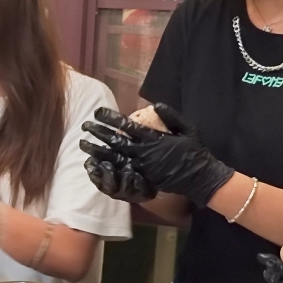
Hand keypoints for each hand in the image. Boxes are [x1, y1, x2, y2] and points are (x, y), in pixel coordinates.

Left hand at [82, 103, 233, 208]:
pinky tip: (94, 162)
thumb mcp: (188, 128)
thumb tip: (155, 104)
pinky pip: (120, 171)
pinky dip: (106, 166)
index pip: (126, 126)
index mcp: (154, 138)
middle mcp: (144, 152)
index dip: (110, 118)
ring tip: (82, 144)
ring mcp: (141, 167)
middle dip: (98, 132)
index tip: (98, 112)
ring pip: (114, 157)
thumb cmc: (194, 151)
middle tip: (85, 125)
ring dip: (97, 150)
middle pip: (115, 141)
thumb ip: (171, 115)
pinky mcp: (142, 178)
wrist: (200, 177)